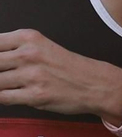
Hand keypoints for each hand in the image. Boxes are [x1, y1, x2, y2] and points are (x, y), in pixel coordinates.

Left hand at [0, 30, 121, 119]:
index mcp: (29, 38)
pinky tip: (12, 94)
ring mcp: (32, 75)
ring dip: (0, 85)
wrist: (96, 84)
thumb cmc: (69, 67)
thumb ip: (13, 50)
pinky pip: (3, 98)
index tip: (1, 64)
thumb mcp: (40, 47)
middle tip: (6, 74)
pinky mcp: (35, 95)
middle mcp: (29, 54)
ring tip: (11, 85)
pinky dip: (3, 98)